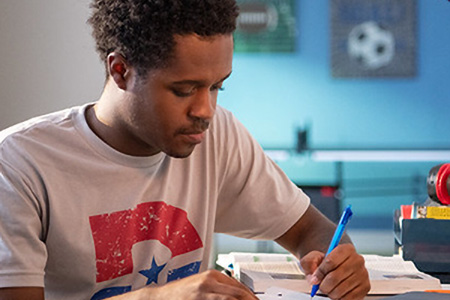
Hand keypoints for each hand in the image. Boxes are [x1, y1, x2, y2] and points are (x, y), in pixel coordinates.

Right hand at [117, 269, 257, 299]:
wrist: (160, 297)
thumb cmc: (181, 294)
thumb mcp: (202, 286)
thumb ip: (219, 289)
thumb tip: (239, 295)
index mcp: (212, 275)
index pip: (240, 286)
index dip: (252, 297)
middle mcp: (209, 281)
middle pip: (239, 293)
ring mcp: (203, 292)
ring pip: (231, 298)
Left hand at [300, 244, 369, 299]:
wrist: (336, 267)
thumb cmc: (325, 263)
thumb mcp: (313, 258)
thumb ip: (309, 263)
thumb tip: (313, 278)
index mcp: (346, 249)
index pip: (330, 261)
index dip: (320, 272)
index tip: (315, 277)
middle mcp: (358, 260)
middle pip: (335, 276)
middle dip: (323, 284)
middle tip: (320, 286)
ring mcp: (363, 274)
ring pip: (341, 289)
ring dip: (330, 292)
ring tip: (329, 288)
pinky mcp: (366, 287)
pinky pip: (349, 298)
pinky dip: (339, 298)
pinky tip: (337, 292)